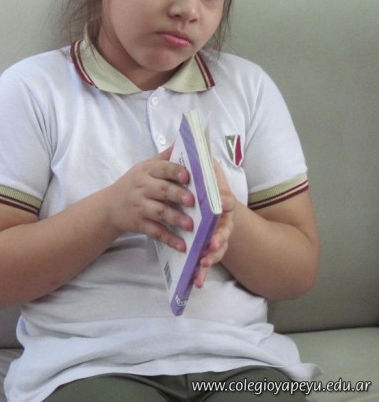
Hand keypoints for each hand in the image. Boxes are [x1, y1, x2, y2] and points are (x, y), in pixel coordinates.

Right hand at [105, 146, 195, 251]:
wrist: (109, 206)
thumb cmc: (134, 183)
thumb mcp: (144, 167)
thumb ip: (164, 157)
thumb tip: (184, 140)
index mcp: (146, 171)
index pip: (161, 168)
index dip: (174, 171)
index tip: (188, 176)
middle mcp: (142, 188)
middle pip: (162, 190)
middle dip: (177, 195)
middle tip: (193, 201)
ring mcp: (139, 207)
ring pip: (159, 212)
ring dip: (175, 219)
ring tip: (191, 225)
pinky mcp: (139, 224)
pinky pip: (155, 231)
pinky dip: (169, 238)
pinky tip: (182, 245)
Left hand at [193, 159, 235, 287]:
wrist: (210, 205)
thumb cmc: (206, 188)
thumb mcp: (207, 175)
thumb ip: (204, 165)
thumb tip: (199, 142)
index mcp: (222, 202)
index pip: (226, 202)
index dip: (225, 203)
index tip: (223, 204)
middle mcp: (223, 221)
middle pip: (224, 231)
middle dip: (218, 238)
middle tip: (211, 245)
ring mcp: (217, 236)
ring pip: (217, 249)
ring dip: (211, 258)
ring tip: (202, 266)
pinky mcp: (208, 248)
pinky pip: (206, 261)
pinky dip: (202, 271)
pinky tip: (197, 281)